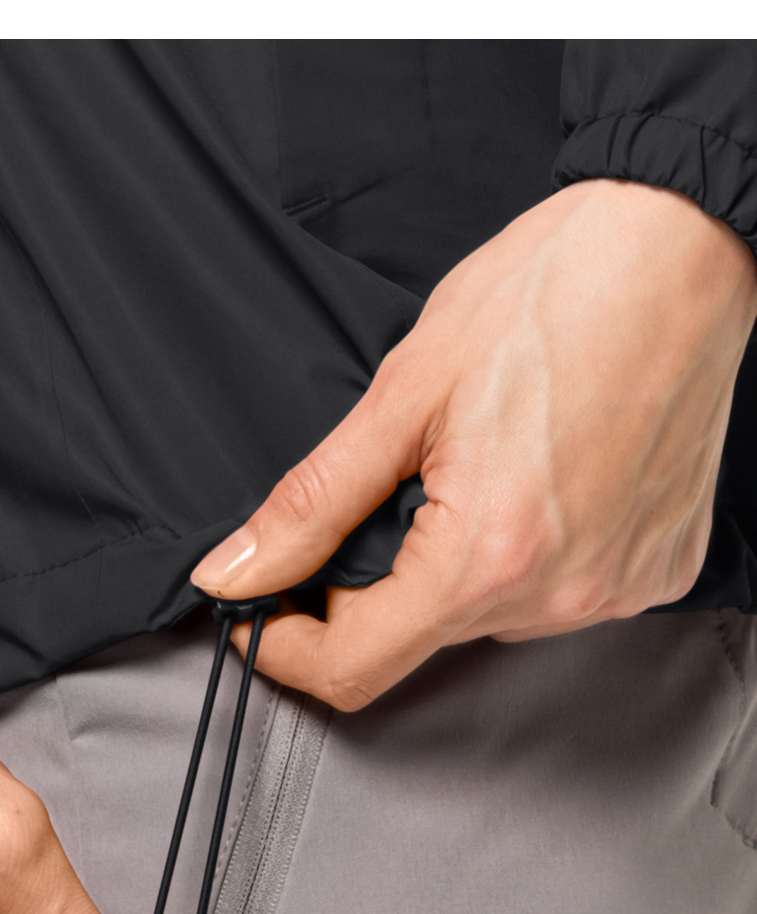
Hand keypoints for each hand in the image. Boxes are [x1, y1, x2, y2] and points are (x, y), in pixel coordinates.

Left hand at [192, 180, 756, 708]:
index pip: (353, 667)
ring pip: (488, 615)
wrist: (678, 246)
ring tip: (478, 464)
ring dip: (455, 564)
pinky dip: (528, 552)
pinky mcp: (658, 570)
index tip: (258, 609)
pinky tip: (539, 474)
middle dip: (373, 584)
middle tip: (385, 489)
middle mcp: (562, 595)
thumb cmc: (552, 294)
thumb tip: (235, 572)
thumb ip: (311, 504)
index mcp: (488, 559)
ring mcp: (618, 589)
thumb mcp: (402, 395)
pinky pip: (560, 591)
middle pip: (420, 636)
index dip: (284, 646)